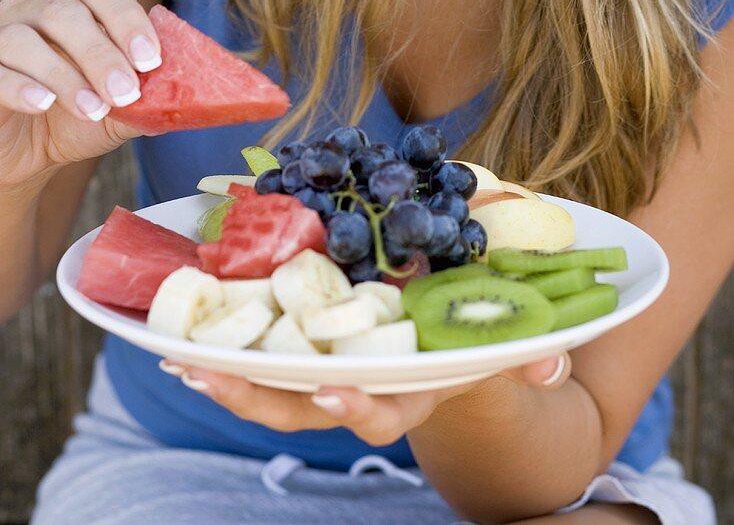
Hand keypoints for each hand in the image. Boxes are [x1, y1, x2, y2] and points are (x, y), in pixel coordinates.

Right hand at [0, 0, 161, 188]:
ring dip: (65, 74)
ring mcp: (0, 35)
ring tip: (93, 108)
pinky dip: (20, 86)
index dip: (128, 20)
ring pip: (26, 38)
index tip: (150, 60)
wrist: (27, 155)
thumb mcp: (119, 111)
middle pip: (66, 11)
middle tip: (126, 92)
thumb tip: (196, 99)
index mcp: (76, 2)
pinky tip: (43, 105)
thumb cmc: (75, 120)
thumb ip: (151, 100)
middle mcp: (34, 8)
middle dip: (101, 53)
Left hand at [160, 351, 571, 446]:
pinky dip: (219, 348)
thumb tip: (552, 361)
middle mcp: (356, 389)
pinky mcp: (298, 347)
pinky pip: (255, 355)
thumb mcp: (493, 334)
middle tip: (211, 373)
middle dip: (256, 397)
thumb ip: (522, 350)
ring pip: (268, 390)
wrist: (436, 329)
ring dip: (224, 376)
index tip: (332, 391)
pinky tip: (178, 336)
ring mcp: (322, 372)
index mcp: (405, 389)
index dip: (357, 407)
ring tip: (180, 358)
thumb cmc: (463, 331)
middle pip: (302, 409)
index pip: (381, 412)